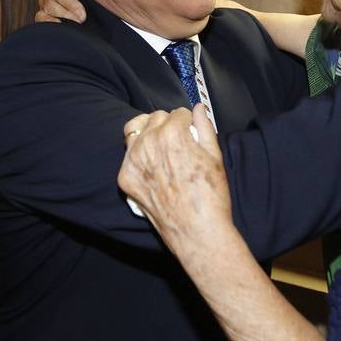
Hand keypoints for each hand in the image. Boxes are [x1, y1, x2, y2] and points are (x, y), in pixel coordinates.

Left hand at [118, 105, 231, 253]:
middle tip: (178, 142)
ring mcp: (133, 161)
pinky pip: (129, 156)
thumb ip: (205, 126)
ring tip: (161, 150)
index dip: (188, 122)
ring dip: (149, 135)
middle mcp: (148, 143)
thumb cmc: (210, 196)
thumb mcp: (215, 156)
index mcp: (172, 133)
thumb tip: (198, 109)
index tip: (191, 132)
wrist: (196, 231)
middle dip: (168, 125)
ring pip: (136, 131)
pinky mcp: (125, 178)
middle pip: (155, 118)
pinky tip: (153, 169)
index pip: (178, 113)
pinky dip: (139, 157)